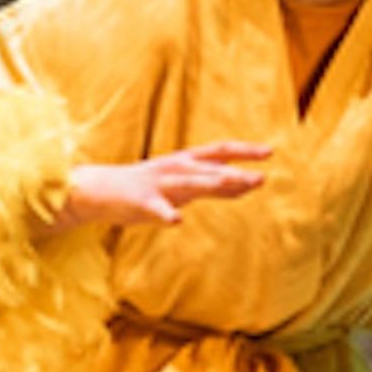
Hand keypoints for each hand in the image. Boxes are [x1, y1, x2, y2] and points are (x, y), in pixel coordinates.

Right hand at [62, 139, 270, 228]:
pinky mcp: (141, 200)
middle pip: (211, 168)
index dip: (244, 151)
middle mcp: (176, 167)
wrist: (101, 190)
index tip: (269, 152)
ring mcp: (159, 183)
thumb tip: (248, 184)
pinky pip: (155, 208)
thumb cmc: (149, 187)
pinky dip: (165, 214)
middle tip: (262, 178)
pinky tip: (176, 221)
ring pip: (190, 183)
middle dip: (236, 174)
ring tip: (236, 186)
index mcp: (186, 161)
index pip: (220, 151)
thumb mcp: (186, 184)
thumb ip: (216, 186)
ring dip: (214, 184)